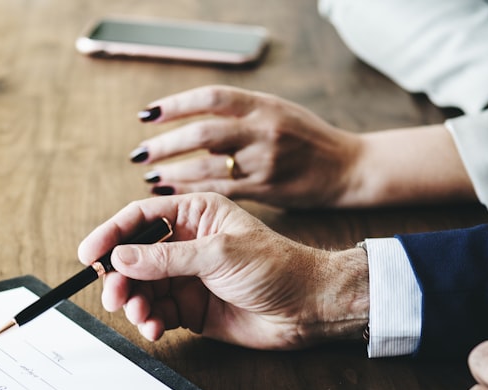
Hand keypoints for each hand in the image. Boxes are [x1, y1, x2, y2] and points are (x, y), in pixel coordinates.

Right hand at [77, 193, 368, 348]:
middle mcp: (187, 244)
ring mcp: (187, 277)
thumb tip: (121, 256)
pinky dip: (149, 321)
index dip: (110, 234)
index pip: (139, 218)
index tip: (89, 255)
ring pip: (142, 288)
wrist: (308, 308)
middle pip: (134, 257)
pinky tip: (154, 328)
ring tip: (140, 316)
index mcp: (195, 215)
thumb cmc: (276, 267)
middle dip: (120, 278)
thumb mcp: (219, 255)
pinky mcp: (190, 308)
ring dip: (134, 303)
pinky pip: (157, 313)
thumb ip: (166, 258)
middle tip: (114, 297)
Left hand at [130, 85, 475, 208]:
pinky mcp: (266, 189)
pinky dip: (193, 191)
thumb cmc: (307, 139)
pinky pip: (221, 191)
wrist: (347, 167)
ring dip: (174, 171)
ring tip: (150, 175)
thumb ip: (239, 114)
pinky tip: (173, 192)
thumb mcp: (277, 112)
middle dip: (166, 144)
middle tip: (139, 152)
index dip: (175, 105)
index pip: (211, 99)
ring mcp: (265, 161)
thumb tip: (191, 120)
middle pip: (204, 134)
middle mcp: (264, 130)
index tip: (147, 114)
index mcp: (264, 105)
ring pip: (209, 166)